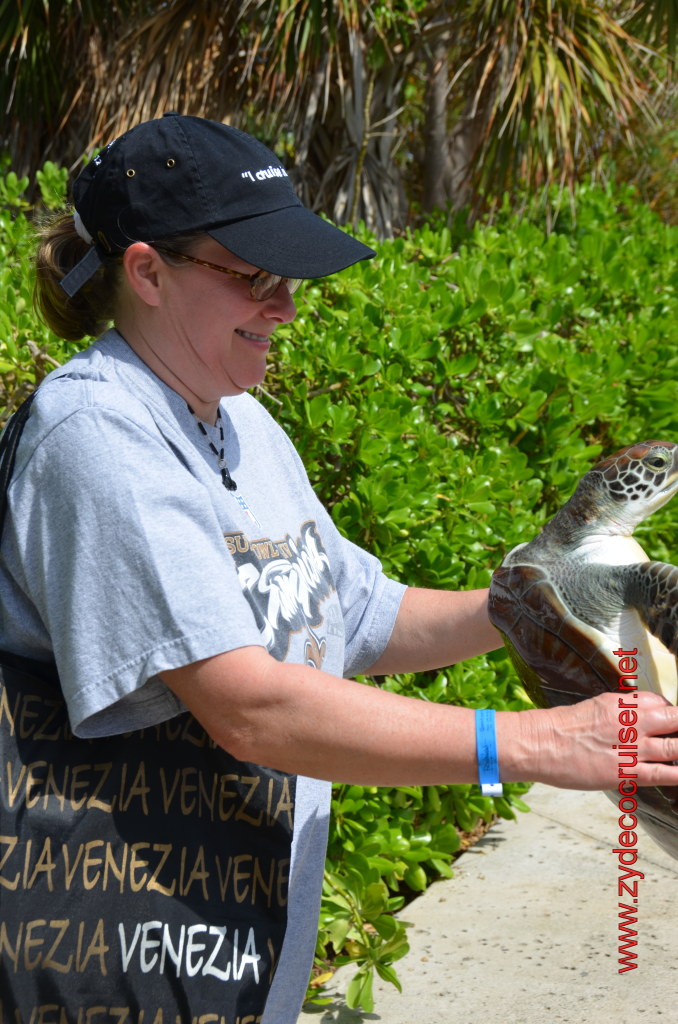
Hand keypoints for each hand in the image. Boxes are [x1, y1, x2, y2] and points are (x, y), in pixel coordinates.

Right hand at [502, 691, 677, 789]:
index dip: (669, 713)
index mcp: (622, 703)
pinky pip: (664, 773)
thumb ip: (618, 713)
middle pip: (675, 719)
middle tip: (676, 732)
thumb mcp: (593, 708)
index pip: (660, 702)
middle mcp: (633, 721)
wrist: (540, 743)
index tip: (668, 723)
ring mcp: (633, 747)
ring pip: (676, 746)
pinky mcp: (628, 771)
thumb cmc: (560, 728)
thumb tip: (632, 720)